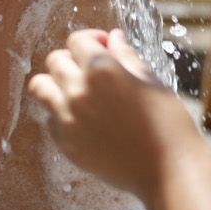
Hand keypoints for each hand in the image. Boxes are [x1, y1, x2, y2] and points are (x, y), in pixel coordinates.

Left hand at [27, 29, 196, 197]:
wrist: (170, 172)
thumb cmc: (168, 124)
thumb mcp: (151, 82)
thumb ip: (125, 57)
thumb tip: (113, 37)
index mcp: (102, 69)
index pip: (77, 40)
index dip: (91, 40)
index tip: (103, 47)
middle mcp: (78, 90)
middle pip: (55, 60)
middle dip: (72, 60)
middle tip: (92, 72)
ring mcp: (68, 118)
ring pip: (40, 87)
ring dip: (56, 84)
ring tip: (77, 92)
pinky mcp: (66, 143)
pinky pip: (50, 119)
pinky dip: (61, 115)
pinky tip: (84, 120)